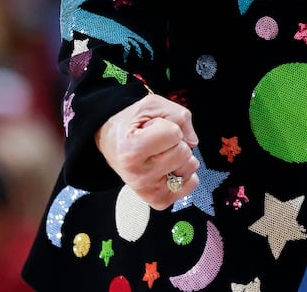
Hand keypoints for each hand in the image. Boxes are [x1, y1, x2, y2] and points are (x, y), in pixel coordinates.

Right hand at [96, 94, 200, 209]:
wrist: (113, 143)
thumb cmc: (133, 124)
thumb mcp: (152, 105)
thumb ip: (179, 115)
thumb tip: (193, 142)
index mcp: (131, 151)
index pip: (174, 134)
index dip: (167, 126)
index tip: (151, 129)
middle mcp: (138, 176)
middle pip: (184, 152)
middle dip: (176, 141)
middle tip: (155, 142)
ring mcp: (148, 191)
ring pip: (190, 167)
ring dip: (182, 157)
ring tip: (160, 153)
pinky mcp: (159, 201)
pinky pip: (191, 184)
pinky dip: (185, 172)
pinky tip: (167, 167)